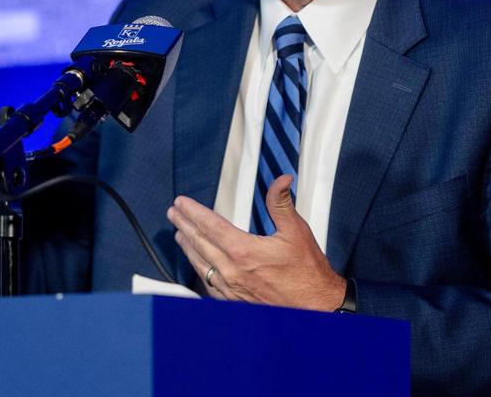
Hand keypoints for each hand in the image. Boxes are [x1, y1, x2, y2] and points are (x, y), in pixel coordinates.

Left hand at [166, 175, 345, 309]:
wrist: (317, 310)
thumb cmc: (308, 274)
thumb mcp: (296, 232)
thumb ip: (281, 204)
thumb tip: (281, 180)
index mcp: (244, 252)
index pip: (209, 226)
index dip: (193, 212)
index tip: (181, 202)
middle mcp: (232, 272)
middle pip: (199, 243)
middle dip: (184, 225)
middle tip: (174, 213)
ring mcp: (231, 289)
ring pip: (200, 264)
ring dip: (187, 246)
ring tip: (179, 234)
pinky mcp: (234, 301)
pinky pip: (208, 283)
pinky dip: (199, 268)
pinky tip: (197, 263)